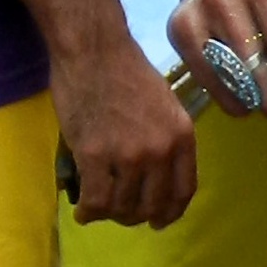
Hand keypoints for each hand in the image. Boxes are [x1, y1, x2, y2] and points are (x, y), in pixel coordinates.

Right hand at [52, 0, 197, 226]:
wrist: (91, 46)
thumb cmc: (123, 67)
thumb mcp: (163, 102)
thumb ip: (165, 138)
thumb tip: (155, 174)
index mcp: (181, 135)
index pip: (183, 191)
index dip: (170, 212)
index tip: (158, 220)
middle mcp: (160, 150)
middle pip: (152, 204)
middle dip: (136, 215)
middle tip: (120, 212)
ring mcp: (128, 154)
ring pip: (122, 206)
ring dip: (110, 212)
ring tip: (98, 207)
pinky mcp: (94, 154)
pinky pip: (96, 199)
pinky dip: (89, 211)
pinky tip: (83, 211)